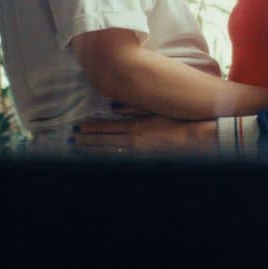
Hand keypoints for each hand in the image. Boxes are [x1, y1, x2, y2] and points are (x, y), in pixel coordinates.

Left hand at [71, 114, 218, 154]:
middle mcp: (132, 142)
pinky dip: (107, 159)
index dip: (90, 128)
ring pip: (109, 153)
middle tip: (72, 140)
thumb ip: (133, 108)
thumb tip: (113, 107)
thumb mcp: (155, 110)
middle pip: (103, 141)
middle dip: (86, 141)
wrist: (195, 139)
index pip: (106, 127)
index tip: (78, 127)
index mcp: (134, 127)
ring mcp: (137, 154)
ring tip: (79, 149)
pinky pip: (120, 161)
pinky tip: (99, 159)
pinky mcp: (143, 161)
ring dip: (92, 151)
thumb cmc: (177, 122)